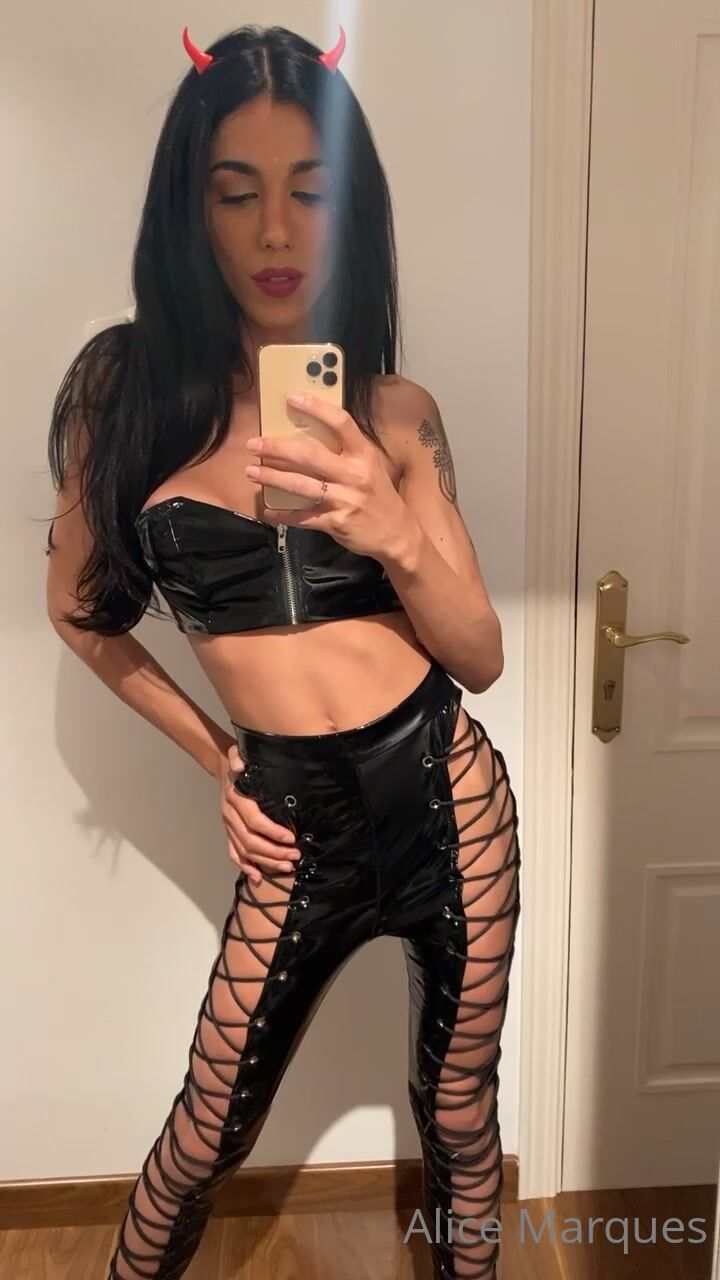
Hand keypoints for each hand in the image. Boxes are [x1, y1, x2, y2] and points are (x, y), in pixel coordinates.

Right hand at [219, 744, 301, 883]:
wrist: (224, 768)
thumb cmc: (239, 762)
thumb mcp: (238, 753)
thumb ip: (238, 758)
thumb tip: (239, 765)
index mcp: (235, 799)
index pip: (254, 820)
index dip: (272, 831)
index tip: (291, 838)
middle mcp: (230, 815)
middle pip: (250, 841)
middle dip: (273, 851)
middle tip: (295, 856)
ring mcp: (229, 826)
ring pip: (244, 850)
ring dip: (265, 861)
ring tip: (286, 866)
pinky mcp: (229, 832)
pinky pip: (234, 853)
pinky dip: (245, 866)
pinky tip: (257, 877)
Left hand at [243, 390, 412, 559]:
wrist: (397, 535)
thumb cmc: (380, 497)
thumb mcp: (371, 467)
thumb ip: (346, 452)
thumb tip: (312, 433)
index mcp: (364, 455)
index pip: (341, 423)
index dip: (316, 408)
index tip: (292, 397)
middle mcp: (354, 474)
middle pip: (309, 455)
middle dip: (276, 448)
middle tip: (254, 444)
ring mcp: (344, 499)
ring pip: (300, 485)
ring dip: (271, 477)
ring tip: (252, 471)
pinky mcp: (336, 522)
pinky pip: (302, 517)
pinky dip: (282, 515)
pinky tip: (268, 510)